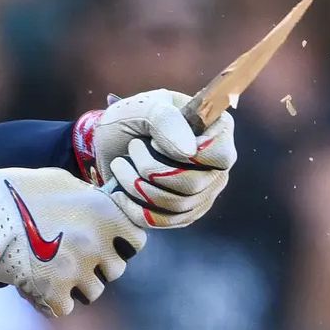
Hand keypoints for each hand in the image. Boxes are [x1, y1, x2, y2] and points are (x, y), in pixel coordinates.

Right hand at [0, 154, 147, 317]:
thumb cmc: (18, 190)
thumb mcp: (62, 182)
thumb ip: (91, 198)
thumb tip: (105, 208)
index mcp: (105, 213)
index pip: (136, 243)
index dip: (120, 244)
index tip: (105, 242)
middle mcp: (96, 242)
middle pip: (114, 270)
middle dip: (96, 266)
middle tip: (70, 255)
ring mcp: (76, 269)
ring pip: (92, 292)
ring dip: (75, 285)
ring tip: (51, 269)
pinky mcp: (52, 291)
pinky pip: (64, 308)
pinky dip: (50, 301)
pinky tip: (35, 285)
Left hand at [77, 89, 235, 228]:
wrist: (108, 145)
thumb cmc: (130, 119)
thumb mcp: (142, 107)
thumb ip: (166, 120)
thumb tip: (190, 152)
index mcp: (216, 130)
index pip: (220, 154)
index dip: (188, 154)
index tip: (153, 140)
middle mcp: (217, 165)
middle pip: (194, 184)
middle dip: (151, 169)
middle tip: (132, 148)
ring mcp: (203, 192)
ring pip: (178, 205)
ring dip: (139, 186)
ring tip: (120, 165)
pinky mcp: (184, 213)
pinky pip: (165, 221)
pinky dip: (136, 208)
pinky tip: (120, 192)